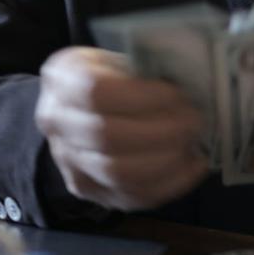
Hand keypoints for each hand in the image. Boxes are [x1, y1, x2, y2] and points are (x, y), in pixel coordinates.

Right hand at [35, 47, 208, 210]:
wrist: (77, 107)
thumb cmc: (110, 75)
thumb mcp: (120, 57)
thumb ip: (146, 69)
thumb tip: (192, 83)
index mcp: (64, 78)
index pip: (97, 92)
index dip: (142, 96)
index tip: (179, 95)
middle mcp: (57, 122)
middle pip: (108, 137)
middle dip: (161, 132)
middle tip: (196, 121)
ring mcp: (69, 162)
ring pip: (118, 173)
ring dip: (166, 161)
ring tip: (194, 144)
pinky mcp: (89, 190)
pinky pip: (129, 197)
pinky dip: (168, 185)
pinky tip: (192, 167)